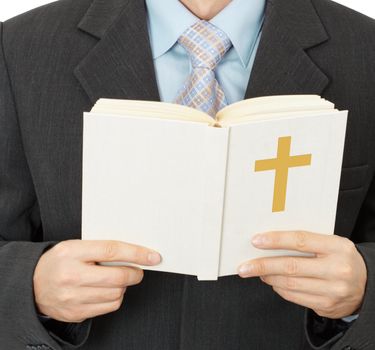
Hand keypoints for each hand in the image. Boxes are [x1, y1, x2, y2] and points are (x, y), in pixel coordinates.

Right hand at [33, 240, 160, 322]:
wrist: (32, 284)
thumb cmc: (60, 261)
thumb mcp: (75, 246)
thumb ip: (101, 249)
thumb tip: (134, 254)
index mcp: (71, 252)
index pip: (112, 250)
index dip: (137, 253)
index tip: (153, 256)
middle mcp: (71, 275)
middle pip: (117, 276)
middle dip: (134, 273)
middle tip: (138, 270)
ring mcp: (72, 297)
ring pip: (116, 294)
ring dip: (124, 286)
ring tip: (117, 280)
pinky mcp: (75, 313)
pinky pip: (108, 307)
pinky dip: (115, 298)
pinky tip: (107, 291)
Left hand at [237, 231, 366, 318]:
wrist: (366, 284)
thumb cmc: (341, 258)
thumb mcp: (330, 243)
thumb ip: (306, 241)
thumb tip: (271, 241)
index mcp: (337, 247)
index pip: (300, 240)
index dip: (275, 240)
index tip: (257, 241)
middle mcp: (336, 269)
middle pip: (290, 266)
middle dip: (262, 265)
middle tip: (245, 266)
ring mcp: (332, 290)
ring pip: (289, 283)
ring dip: (268, 277)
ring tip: (258, 271)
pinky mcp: (327, 305)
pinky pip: (294, 297)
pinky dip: (279, 289)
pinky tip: (274, 282)